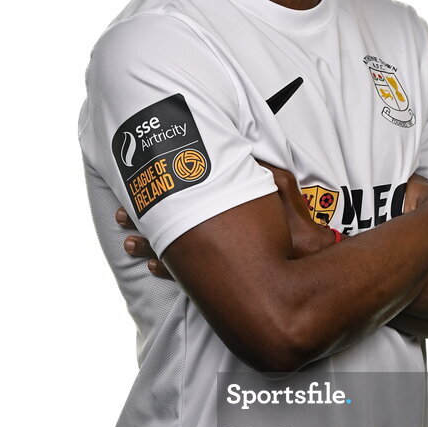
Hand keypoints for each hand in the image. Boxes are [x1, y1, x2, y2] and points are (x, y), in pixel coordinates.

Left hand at [114, 160, 335, 279]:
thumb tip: (246, 147)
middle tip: (120, 218)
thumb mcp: (281, 186)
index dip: (148, 200)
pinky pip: (183, 274)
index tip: (128, 198)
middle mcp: (210, 237)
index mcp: (218, 211)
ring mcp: (211, 261)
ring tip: (128, 244)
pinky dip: (166, 268)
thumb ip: (260, 168)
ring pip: (168, 252)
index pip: (173, 202)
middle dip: (140, 222)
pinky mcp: (217, 278)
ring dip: (147, 246)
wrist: (308, 268)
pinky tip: (152, 265)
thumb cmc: (294, 227)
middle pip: (165, 227)